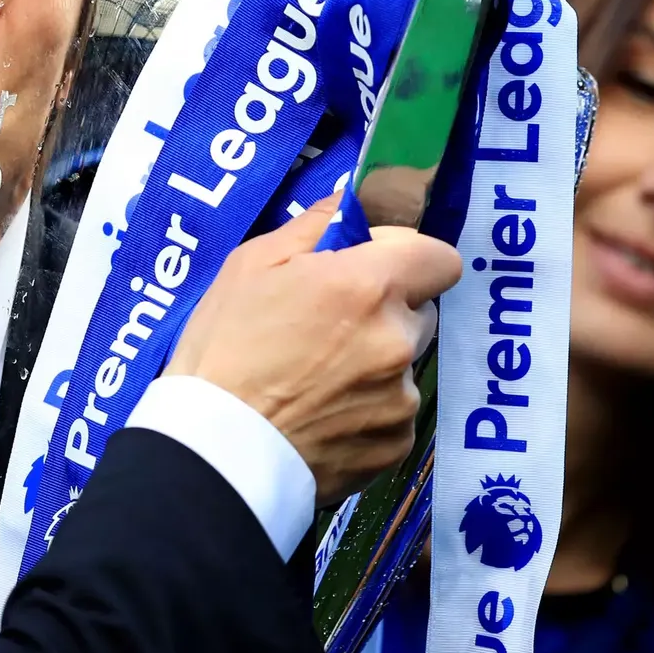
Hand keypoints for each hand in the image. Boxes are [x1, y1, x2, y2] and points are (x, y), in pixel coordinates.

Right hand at [165, 199, 460, 503]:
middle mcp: (397, 340)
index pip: (439, 258)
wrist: (214, 448)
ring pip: (403, 365)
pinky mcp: (395, 446)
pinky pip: (393, 414)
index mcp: (367, 286)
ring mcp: (399, 398)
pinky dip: (367, 411)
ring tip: (314, 380)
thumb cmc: (224, 346)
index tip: (370, 270)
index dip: (406, 259)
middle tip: (328, 327)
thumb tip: (350, 204)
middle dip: (386, 311)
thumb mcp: (250, 264)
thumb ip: (314, 226)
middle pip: (420, 311)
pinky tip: (321, 416)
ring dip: (374, 364)